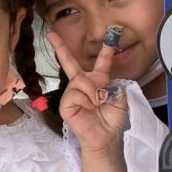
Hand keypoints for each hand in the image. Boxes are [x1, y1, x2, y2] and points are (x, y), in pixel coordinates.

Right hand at [49, 31, 128, 153]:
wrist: (106, 137)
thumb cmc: (112, 120)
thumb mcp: (120, 100)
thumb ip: (113, 87)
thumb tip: (97, 86)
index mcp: (98, 82)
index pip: (101, 63)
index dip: (106, 50)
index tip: (111, 35)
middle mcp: (82, 84)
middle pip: (70, 62)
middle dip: (60, 47)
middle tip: (51, 34)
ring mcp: (72, 93)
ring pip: (80, 80)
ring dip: (93, 92)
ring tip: (98, 104)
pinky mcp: (65, 104)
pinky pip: (75, 93)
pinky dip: (86, 99)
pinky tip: (89, 107)